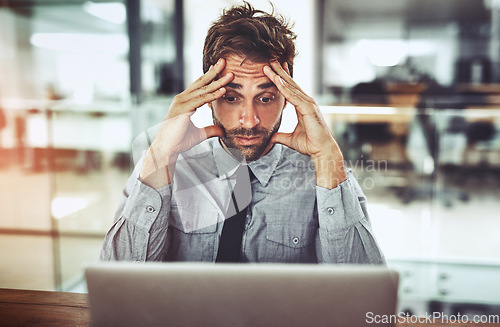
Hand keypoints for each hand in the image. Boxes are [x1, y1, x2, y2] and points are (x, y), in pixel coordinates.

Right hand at [141, 58, 233, 187]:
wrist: (167, 149)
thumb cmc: (179, 141)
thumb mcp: (200, 134)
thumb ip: (211, 130)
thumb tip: (223, 131)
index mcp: (184, 102)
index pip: (199, 86)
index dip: (210, 77)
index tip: (220, 69)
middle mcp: (181, 99)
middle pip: (201, 83)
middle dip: (214, 72)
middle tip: (224, 61)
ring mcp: (181, 103)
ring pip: (203, 90)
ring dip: (217, 82)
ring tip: (230, 75)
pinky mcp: (183, 110)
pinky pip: (201, 101)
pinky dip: (213, 96)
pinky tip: (223, 91)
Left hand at [263, 61, 345, 188]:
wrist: (322, 150)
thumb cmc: (310, 144)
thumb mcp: (290, 139)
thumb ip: (280, 136)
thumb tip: (270, 138)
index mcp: (303, 106)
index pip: (290, 89)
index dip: (281, 79)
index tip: (273, 70)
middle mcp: (307, 102)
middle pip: (290, 84)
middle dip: (279, 72)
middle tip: (269, 60)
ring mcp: (308, 103)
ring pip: (291, 87)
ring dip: (279, 76)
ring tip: (269, 65)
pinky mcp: (308, 108)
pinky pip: (294, 96)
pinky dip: (284, 87)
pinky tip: (277, 80)